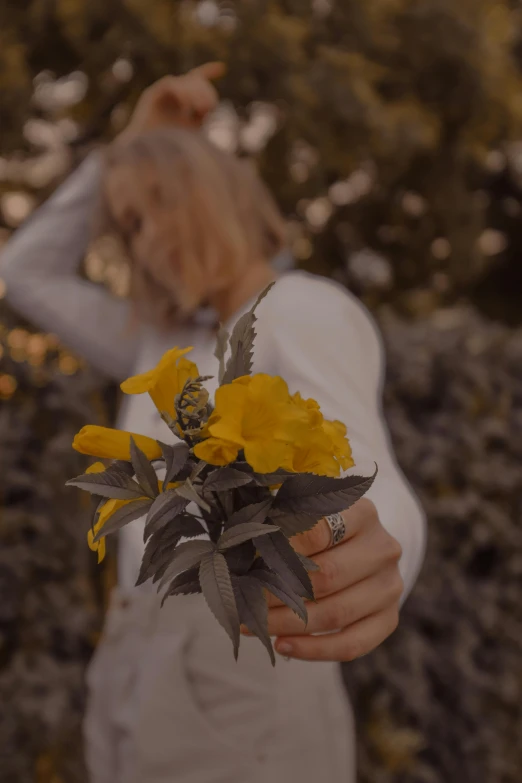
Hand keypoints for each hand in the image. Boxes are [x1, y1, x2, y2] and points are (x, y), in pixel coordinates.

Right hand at [118, 61, 225, 141]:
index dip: (208, 71)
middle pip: (194, 81)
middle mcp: (173, 96)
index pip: (196, 81)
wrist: (148, 157)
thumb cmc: (171, 149)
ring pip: (183, 81)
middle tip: (211, 106)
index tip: (222, 68)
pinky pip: (170, 84)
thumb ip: (201, 116)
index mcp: (183, 103)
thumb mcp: (193, 131)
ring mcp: (162, 94)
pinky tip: (187, 105)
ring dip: (196, 92)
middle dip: (205, 91)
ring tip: (203, 108)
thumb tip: (210, 105)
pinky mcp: (152, 95)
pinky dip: (181, 92)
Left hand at [254, 499, 403, 660]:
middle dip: (279, 592)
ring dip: (289, 623)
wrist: (360, 546)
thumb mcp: (304, 513)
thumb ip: (280, 527)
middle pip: (328, 576)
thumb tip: (244, 557)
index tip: (248, 563)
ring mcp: (390, 586)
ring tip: (254, 624)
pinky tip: (283, 646)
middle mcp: (383, 548)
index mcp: (362, 513)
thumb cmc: (321, 529)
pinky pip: (352, 644)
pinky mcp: (389, 618)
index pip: (318, 531)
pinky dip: (314, 650)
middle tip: (245, 599)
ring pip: (336, 613)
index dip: (281, 549)